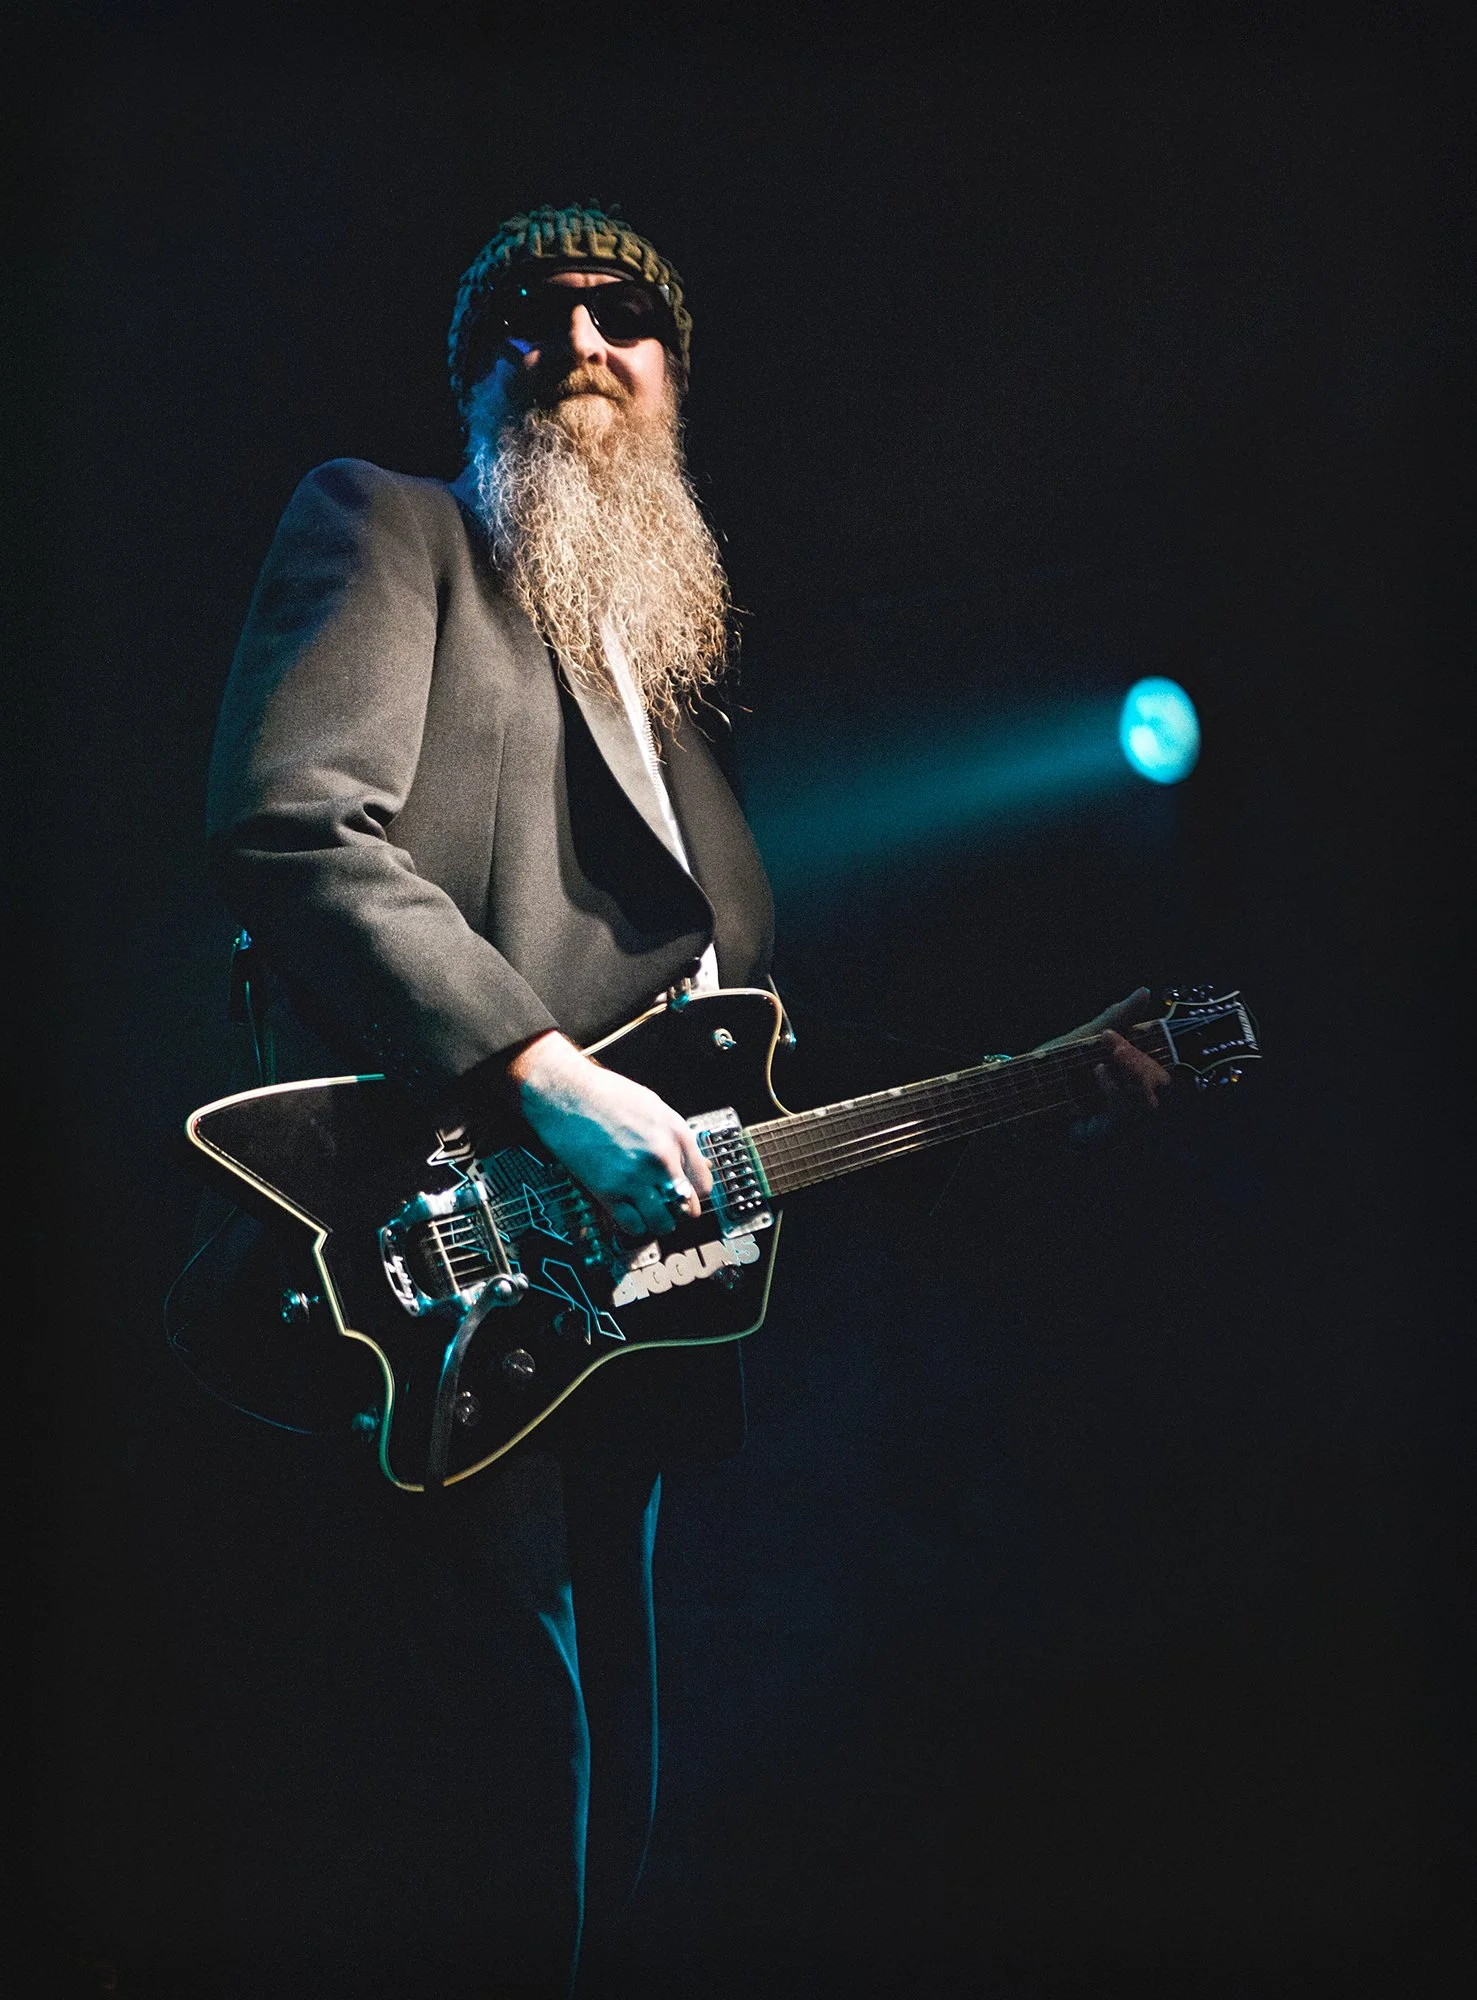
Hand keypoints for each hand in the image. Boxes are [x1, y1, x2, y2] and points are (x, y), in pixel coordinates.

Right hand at [507, 1031, 713, 1238]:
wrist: (565, 1093)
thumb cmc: (605, 1094)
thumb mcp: (654, 1106)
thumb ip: (675, 1137)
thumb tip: (691, 1162)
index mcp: (676, 1135)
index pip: (704, 1184)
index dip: (695, 1194)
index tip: (685, 1195)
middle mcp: (661, 1158)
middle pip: (687, 1207)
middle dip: (678, 1210)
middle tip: (666, 1206)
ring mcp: (635, 1177)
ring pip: (662, 1223)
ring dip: (657, 1222)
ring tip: (648, 1213)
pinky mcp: (608, 1190)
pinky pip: (633, 1226)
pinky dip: (633, 1226)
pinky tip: (628, 1214)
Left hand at [1032, 986, 1171, 1143]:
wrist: (1007, 1093)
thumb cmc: (1045, 1067)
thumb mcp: (1081, 1039)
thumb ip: (1115, 1020)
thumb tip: (1145, 992)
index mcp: (1128, 1080)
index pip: (1165, 1068)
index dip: (1167, 1049)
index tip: (1150, 1025)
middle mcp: (1128, 1105)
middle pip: (1163, 1089)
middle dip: (1143, 1063)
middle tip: (1115, 1044)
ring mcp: (1115, 1125)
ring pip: (1147, 1105)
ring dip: (1132, 1076)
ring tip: (1106, 1057)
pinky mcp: (1097, 1139)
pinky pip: (1121, 1118)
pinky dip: (1114, 1092)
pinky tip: (1099, 1071)